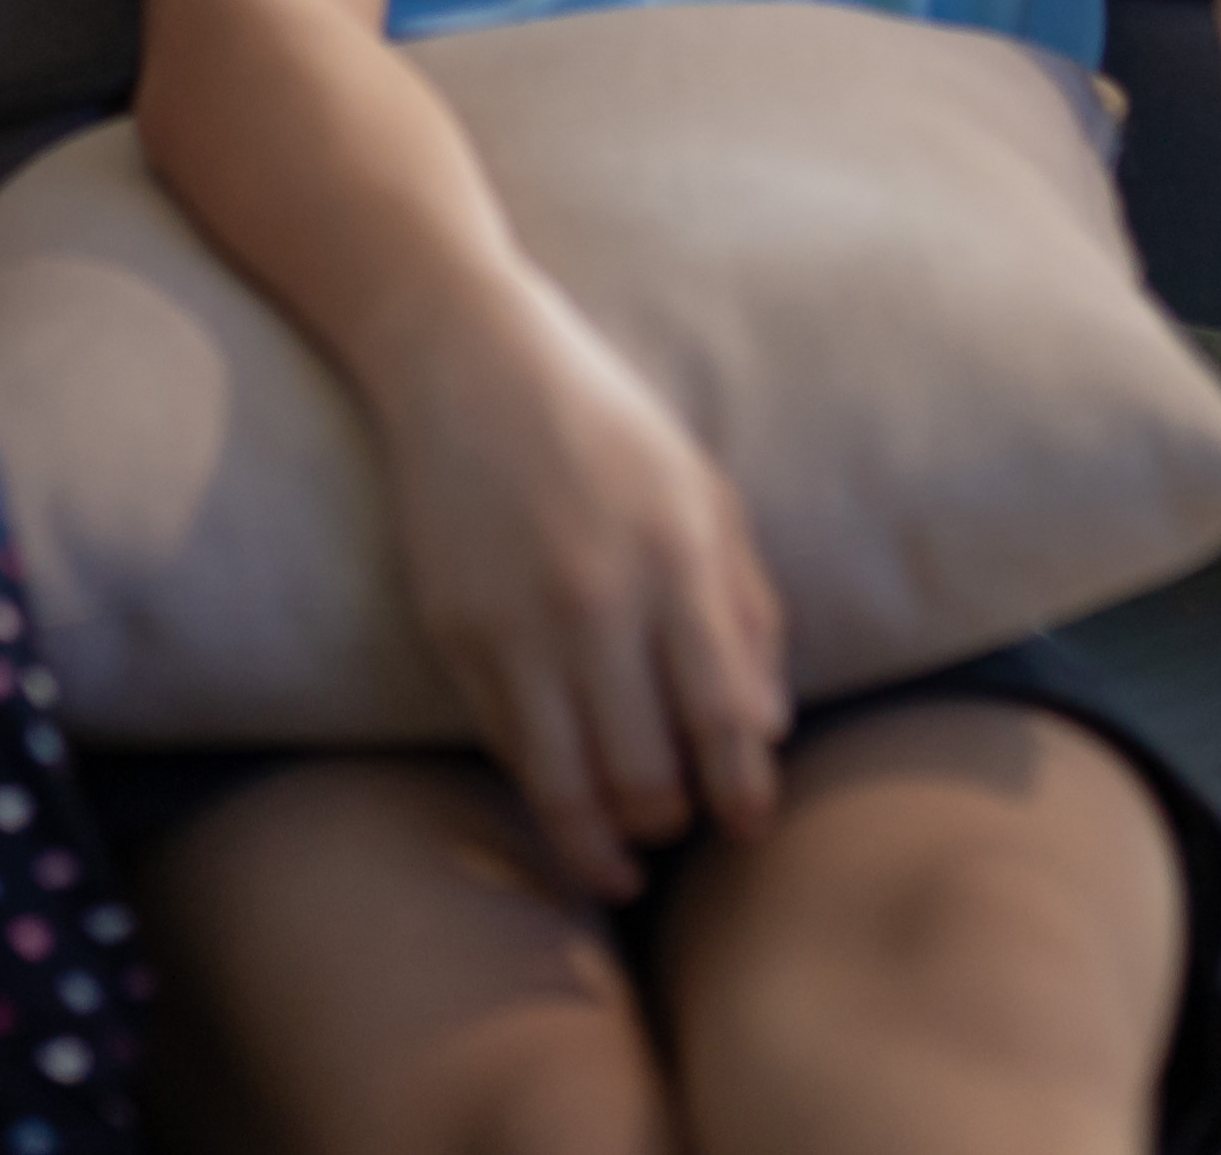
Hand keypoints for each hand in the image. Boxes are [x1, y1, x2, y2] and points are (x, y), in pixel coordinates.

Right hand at [367, 284, 791, 898]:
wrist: (466, 360)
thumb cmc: (605, 425)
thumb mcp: (703, 493)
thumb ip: (745, 610)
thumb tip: (766, 729)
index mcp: (675, 558)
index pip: (724, 719)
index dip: (743, 792)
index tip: (748, 823)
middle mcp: (596, 601)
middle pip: (647, 776)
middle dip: (673, 824)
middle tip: (683, 826)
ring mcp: (515, 624)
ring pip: (567, 788)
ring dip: (603, 846)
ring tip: (622, 861)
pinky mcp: (453, 634)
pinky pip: (509, 747)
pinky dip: (544, 788)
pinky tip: (566, 794)